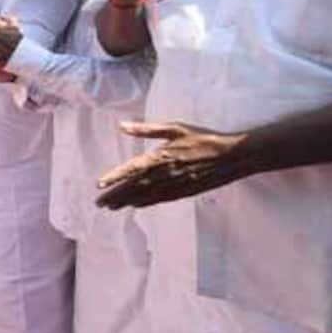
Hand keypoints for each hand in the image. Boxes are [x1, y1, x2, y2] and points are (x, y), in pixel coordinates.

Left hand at [96, 121, 250, 209]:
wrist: (233, 156)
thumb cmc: (203, 138)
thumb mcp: (174, 128)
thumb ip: (146, 129)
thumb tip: (122, 126)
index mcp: (160, 156)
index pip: (132, 169)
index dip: (115, 177)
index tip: (99, 184)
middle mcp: (165, 174)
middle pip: (135, 186)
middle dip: (115, 195)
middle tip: (98, 203)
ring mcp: (175, 185)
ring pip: (146, 196)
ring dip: (127, 201)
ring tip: (111, 207)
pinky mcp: (185, 191)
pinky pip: (161, 199)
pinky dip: (146, 203)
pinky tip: (136, 206)